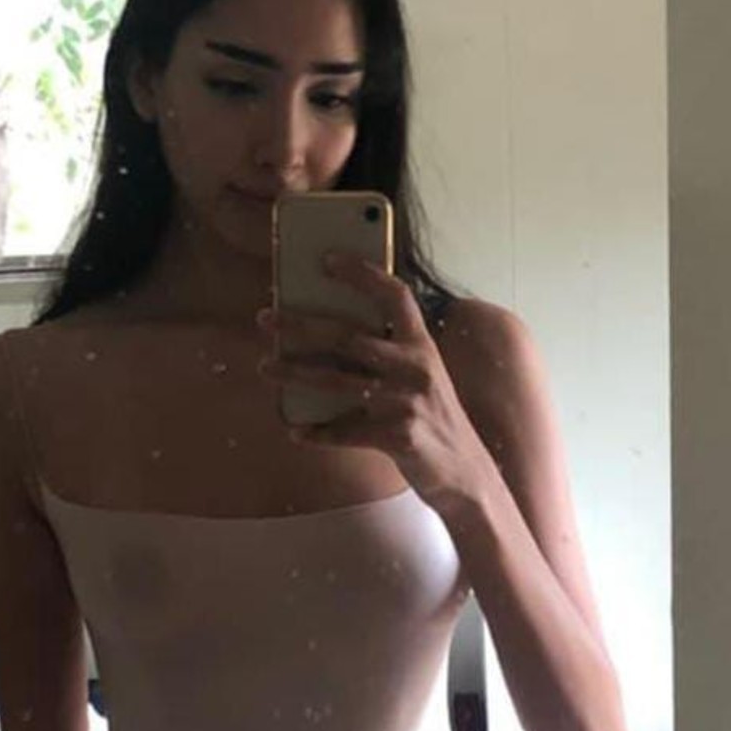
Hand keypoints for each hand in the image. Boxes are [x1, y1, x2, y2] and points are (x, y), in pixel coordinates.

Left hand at [257, 252, 491, 511]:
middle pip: (349, 336)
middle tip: (265, 318)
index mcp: (422, 345)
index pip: (395, 296)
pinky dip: (318, 433)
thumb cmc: (432, 417)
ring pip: (337, 381)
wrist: (466, 471)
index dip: (363, 273)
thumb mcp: (419, 377)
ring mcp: (408, 402)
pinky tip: (296, 431)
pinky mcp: (400, 436)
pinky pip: (346, 432)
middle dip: (301, 325)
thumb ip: (387, 355)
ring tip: (264, 367)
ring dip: (295, 373)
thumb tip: (323, 338)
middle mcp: (417, 367)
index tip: (326, 259)